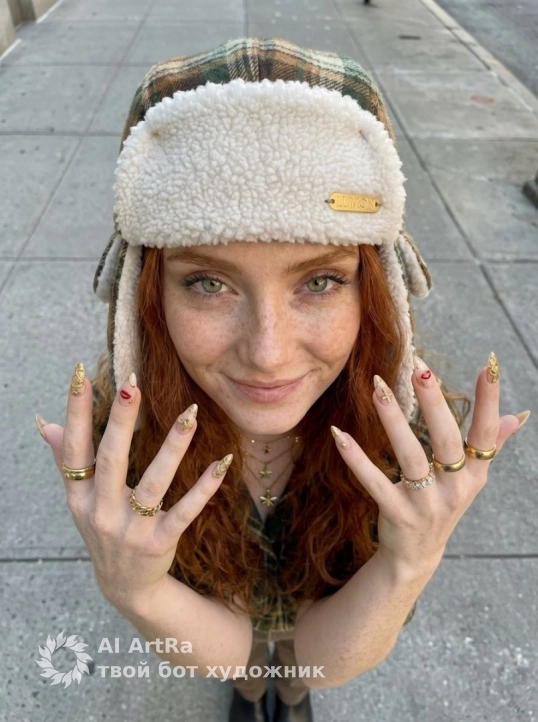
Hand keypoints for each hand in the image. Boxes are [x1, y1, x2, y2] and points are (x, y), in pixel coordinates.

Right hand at [36, 365, 231, 609]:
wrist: (125, 587)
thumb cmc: (103, 529)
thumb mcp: (79, 500)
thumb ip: (65, 459)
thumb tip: (44, 422)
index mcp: (80, 497)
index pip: (74, 449)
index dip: (76, 413)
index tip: (80, 375)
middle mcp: (102, 512)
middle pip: (111, 460)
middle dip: (121, 420)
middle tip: (133, 383)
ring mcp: (132, 529)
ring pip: (154, 482)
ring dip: (173, 447)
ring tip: (190, 414)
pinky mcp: (161, 542)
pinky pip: (185, 511)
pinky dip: (204, 487)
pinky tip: (222, 461)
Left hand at [332, 354, 528, 578]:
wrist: (416, 555)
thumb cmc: (444, 503)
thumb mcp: (471, 479)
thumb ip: (493, 444)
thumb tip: (518, 414)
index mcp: (474, 474)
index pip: (486, 433)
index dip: (489, 401)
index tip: (488, 365)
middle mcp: (455, 489)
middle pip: (447, 440)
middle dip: (434, 402)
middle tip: (419, 367)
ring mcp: (426, 503)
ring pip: (410, 456)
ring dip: (393, 420)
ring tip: (377, 388)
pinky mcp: (397, 513)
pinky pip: (374, 482)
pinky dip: (356, 459)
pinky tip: (341, 434)